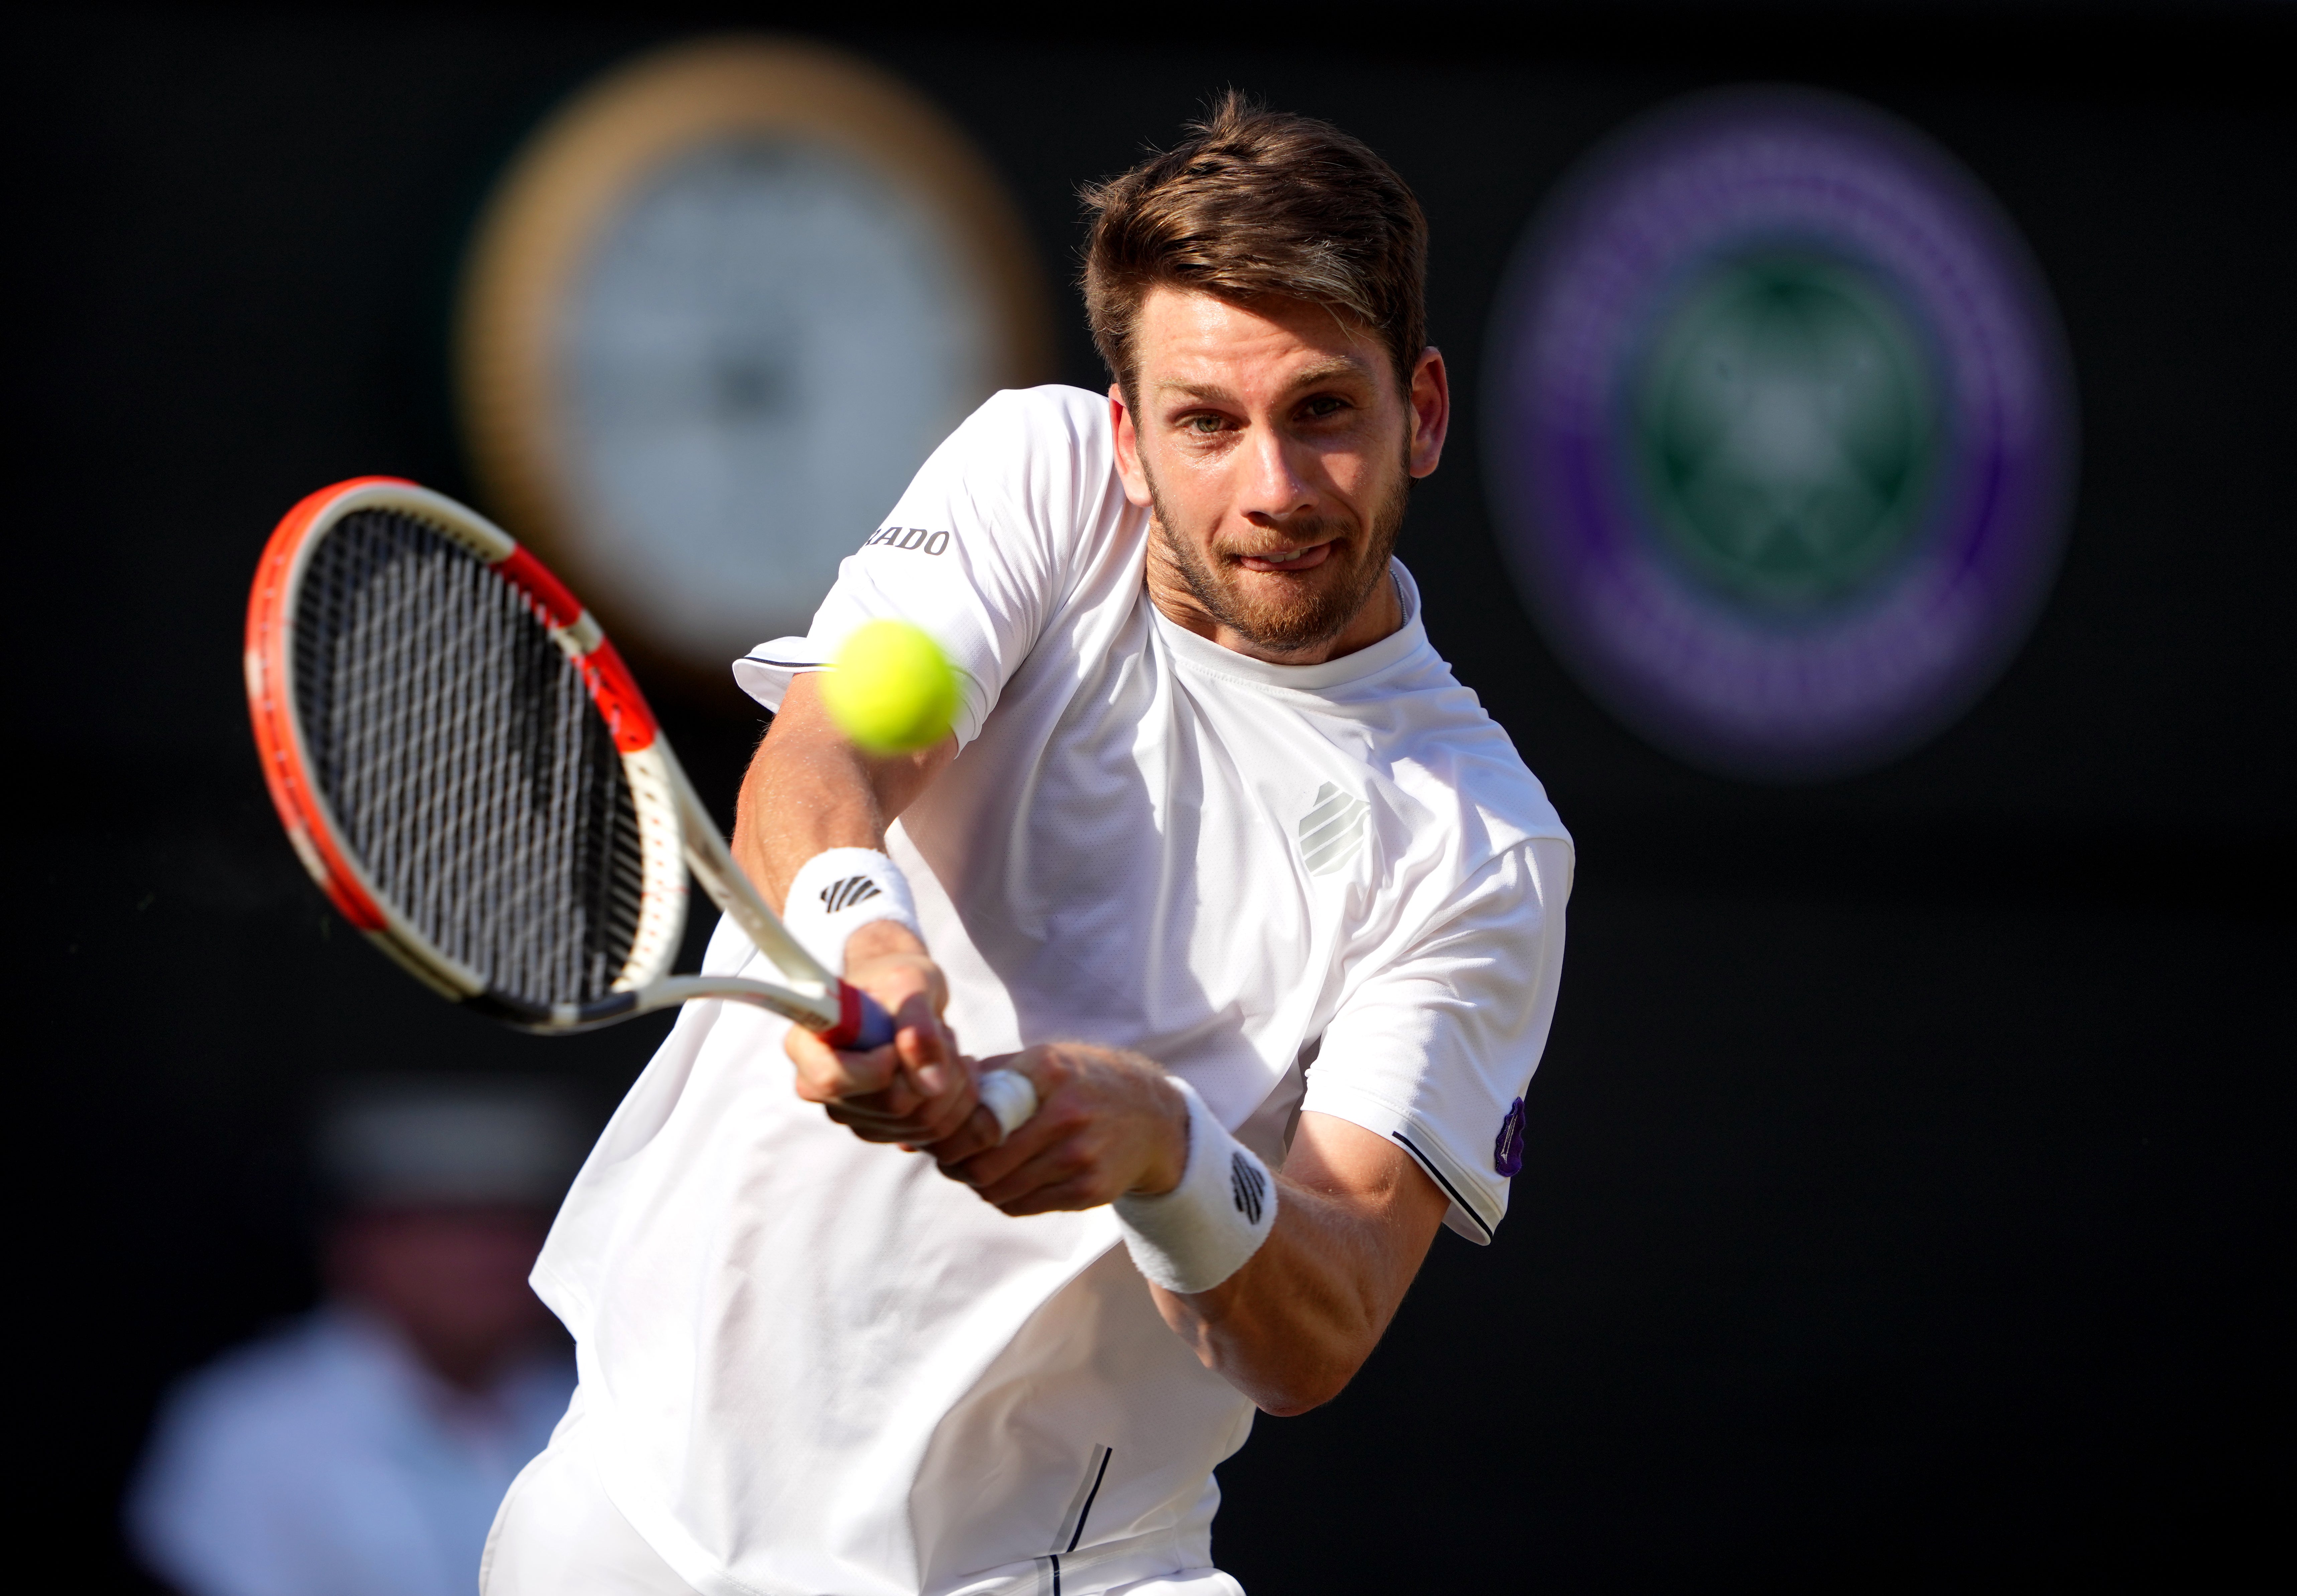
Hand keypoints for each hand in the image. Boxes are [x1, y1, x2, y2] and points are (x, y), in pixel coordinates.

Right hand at [782, 923, 975, 1145]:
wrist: (902, 995)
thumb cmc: (895, 981)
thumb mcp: (910, 984)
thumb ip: (918, 1026)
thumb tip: (931, 1084)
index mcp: (807, 1046)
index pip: (833, 1079)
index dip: (877, 1069)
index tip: (900, 1043)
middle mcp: (820, 1087)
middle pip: (890, 1105)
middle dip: (932, 1068)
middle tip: (941, 1032)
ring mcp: (852, 1114)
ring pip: (920, 1123)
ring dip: (952, 1082)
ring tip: (944, 1045)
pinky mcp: (882, 1130)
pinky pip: (934, 1134)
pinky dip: (957, 1101)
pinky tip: (950, 1069)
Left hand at [933, 1043, 1191, 1216]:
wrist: (1152, 1115)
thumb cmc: (1079, 1082)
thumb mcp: (1038, 1062)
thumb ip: (980, 1083)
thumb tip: (911, 1127)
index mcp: (1047, 1072)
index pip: (976, 1118)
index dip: (948, 1137)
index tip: (942, 1136)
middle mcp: (1066, 1114)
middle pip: (984, 1163)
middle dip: (958, 1167)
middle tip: (953, 1160)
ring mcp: (1081, 1156)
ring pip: (999, 1190)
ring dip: (979, 1184)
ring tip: (981, 1168)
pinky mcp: (1090, 1189)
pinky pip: (1023, 1206)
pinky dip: (1005, 1198)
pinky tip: (1011, 1180)